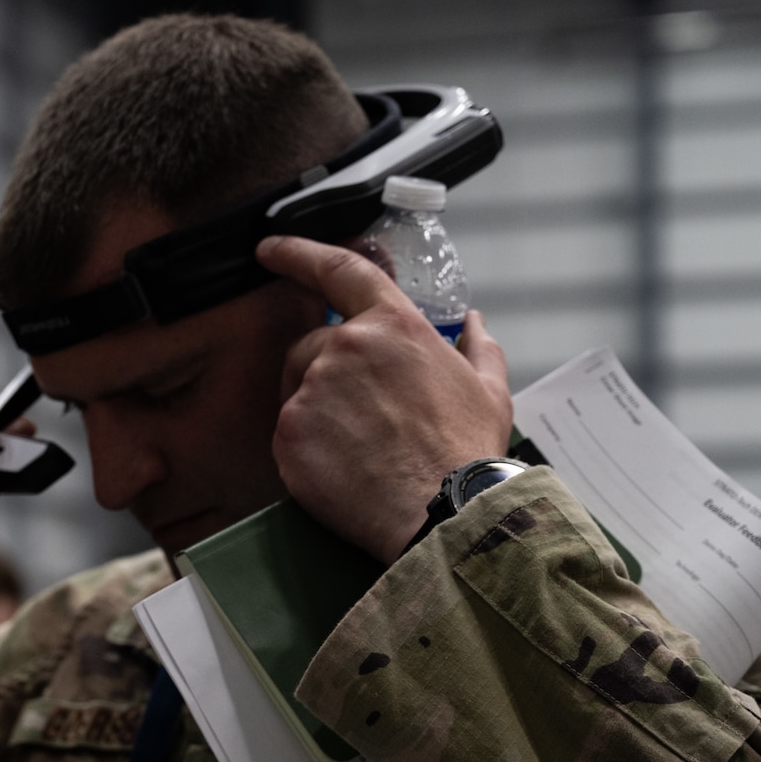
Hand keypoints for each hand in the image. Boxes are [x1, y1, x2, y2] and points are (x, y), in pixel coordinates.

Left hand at [257, 235, 512, 563]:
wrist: (441, 514)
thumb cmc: (466, 454)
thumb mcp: (490, 389)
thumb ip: (478, 347)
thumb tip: (474, 322)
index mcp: (394, 325)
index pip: (338, 270)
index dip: (298, 253)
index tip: (270, 248)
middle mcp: (346, 347)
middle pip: (313, 345)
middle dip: (327, 369)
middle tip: (363, 414)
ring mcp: (311, 389)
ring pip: (298, 387)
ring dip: (317, 406)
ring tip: (360, 444)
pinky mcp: (289, 432)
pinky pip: (288, 429)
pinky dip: (307, 444)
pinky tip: (342, 466)